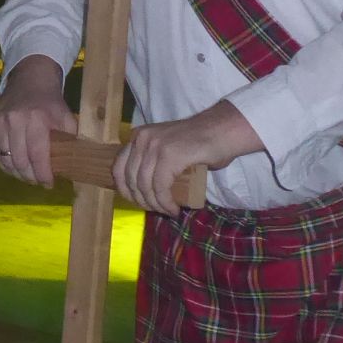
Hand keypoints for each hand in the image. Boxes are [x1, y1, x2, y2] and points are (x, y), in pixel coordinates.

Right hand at [0, 55, 76, 184]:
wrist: (30, 78)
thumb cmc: (51, 101)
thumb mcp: (66, 118)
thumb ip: (70, 141)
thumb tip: (74, 166)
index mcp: (37, 120)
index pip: (37, 156)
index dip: (43, 174)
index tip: (48, 184)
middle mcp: (15, 120)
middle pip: (19, 161)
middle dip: (30, 177)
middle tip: (37, 181)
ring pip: (5, 159)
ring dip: (16, 173)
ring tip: (26, 175)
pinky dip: (3, 163)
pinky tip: (13, 166)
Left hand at [111, 101, 258, 214]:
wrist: (224, 131)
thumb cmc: (200, 142)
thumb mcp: (166, 148)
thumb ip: (152, 159)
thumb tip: (141, 188)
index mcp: (139, 136)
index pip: (118, 167)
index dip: (125, 190)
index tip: (136, 202)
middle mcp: (142, 139)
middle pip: (129, 178)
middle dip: (140, 200)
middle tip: (155, 210)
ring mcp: (154, 146)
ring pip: (144, 185)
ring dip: (155, 204)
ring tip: (167, 211)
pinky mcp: (169, 155)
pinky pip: (160, 187)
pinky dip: (165, 202)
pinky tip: (173, 209)